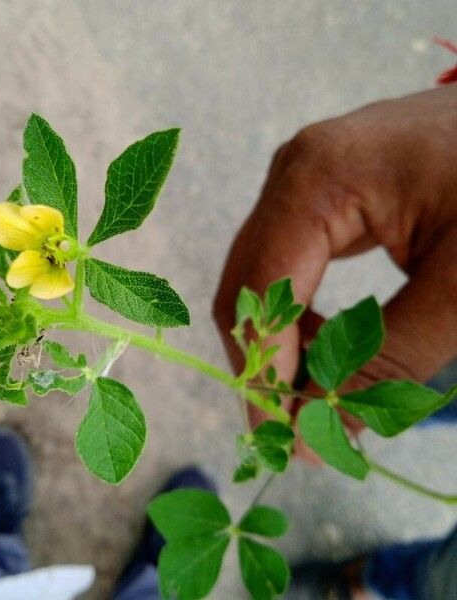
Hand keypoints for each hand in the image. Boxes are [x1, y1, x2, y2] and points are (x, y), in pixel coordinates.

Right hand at [214, 84, 456, 432]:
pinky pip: (286, 265)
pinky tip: (332, 347)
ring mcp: (300, 181)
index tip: (286, 438)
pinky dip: (301, 317)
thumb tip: (315, 433)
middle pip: (248, 287)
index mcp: (319, 179)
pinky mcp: (317, 195)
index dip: (269, 368)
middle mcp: (291, 174)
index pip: (266, 290)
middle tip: (298, 430)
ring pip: (261, 281)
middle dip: (268, 362)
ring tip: (324, 393)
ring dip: (284, 344)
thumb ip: (386, 363)